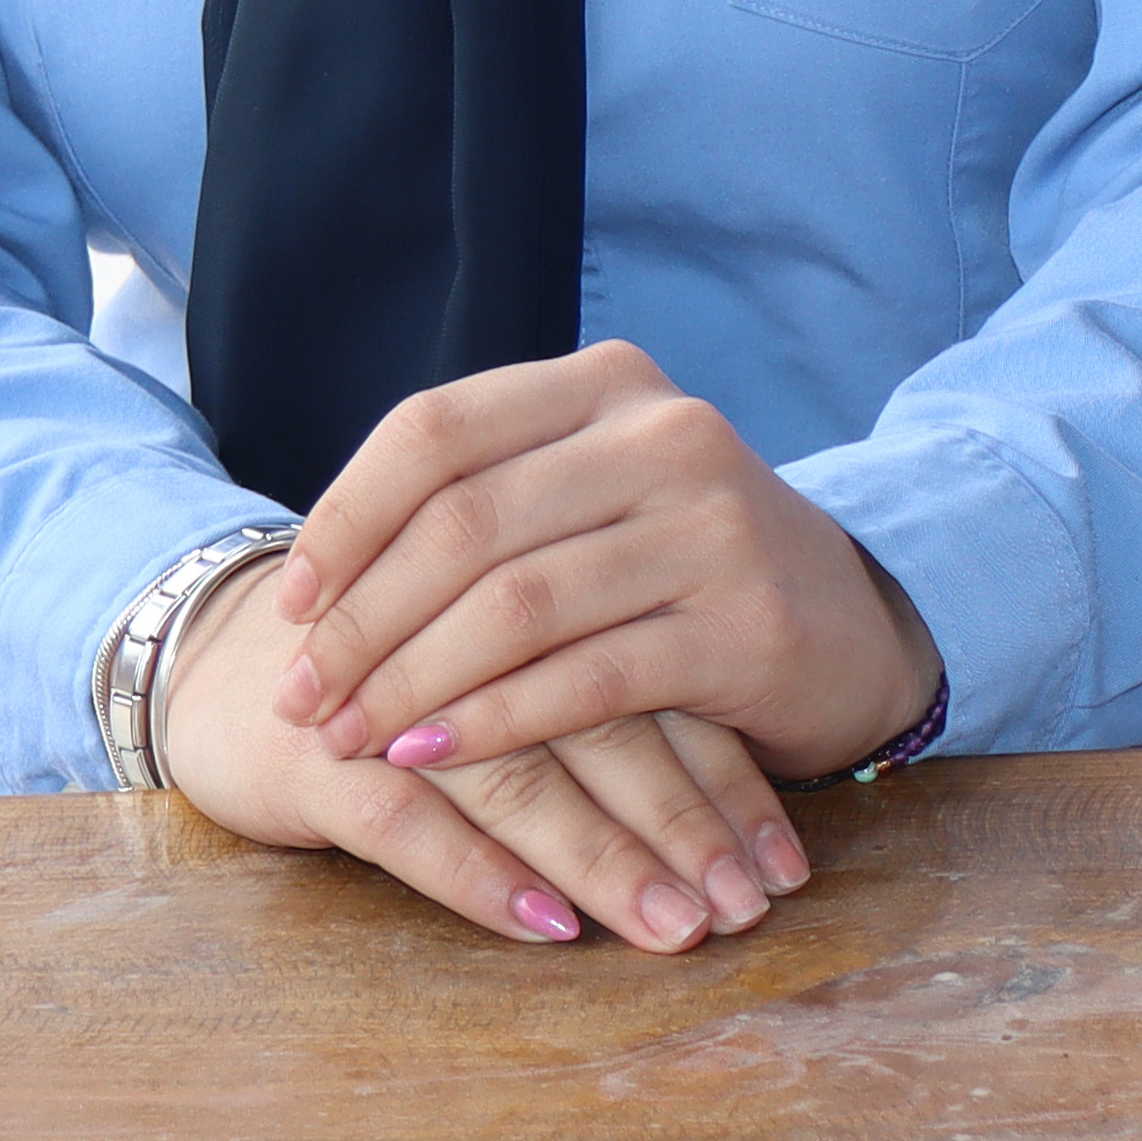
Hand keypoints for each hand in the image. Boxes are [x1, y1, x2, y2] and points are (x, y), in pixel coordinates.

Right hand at [157, 578, 800, 952]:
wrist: (227, 662)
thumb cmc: (400, 672)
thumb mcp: (507, 661)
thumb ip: (607, 682)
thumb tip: (741, 793)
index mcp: (535, 594)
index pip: (656, 679)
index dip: (728, 773)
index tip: (787, 865)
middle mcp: (471, 635)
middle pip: (605, 722)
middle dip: (687, 823)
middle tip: (752, 905)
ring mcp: (390, 696)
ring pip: (520, 773)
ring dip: (606, 856)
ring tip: (676, 926)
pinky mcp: (318, 756)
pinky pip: (408, 820)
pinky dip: (480, 873)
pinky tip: (546, 924)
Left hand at [263, 341, 940, 813]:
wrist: (852, 623)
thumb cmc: (680, 567)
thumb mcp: (594, 497)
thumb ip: (486, 501)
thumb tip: (314, 574)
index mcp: (608, 383)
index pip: (436, 429)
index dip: (346, 518)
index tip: (289, 605)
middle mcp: (665, 433)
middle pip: (464, 524)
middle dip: (362, 622)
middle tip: (303, 698)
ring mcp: (712, 525)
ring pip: (514, 606)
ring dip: (411, 684)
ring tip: (352, 740)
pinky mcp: (743, 625)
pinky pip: (584, 680)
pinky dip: (491, 723)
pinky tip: (433, 757)